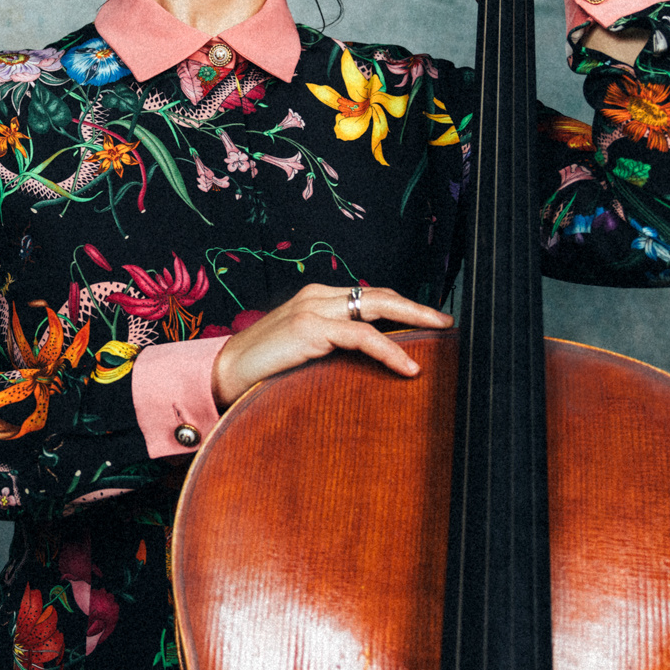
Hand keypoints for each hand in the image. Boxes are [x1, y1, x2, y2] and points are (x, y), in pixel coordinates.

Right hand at [209, 283, 452, 408]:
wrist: (222, 376)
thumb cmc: (262, 372)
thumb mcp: (305, 357)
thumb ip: (333, 352)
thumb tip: (369, 367)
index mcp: (316, 300)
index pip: (368, 297)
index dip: (401, 306)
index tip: (430, 321)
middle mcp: (316, 296)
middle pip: (379, 294)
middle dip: (417, 306)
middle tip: (447, 320)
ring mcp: (312, 308)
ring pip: (376, 307)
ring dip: (414, 318)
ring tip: (440, 332)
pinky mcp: (310, 328)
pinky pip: (361, 335)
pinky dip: (389, 349)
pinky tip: (408, 366)